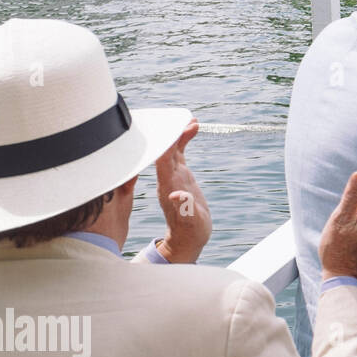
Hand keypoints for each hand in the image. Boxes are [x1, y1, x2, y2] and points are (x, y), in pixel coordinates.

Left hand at [154, 119, 211, 263]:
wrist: (188, 237)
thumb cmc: (190, 230)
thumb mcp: (190, 220)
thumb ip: (183, 207)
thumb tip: (177, 195)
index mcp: (168, 186)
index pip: (163, 159)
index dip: (168, 143)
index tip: (176, 128)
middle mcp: (167, 178)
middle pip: (166, 150)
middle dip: (173, 133)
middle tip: (186, 118)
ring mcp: (173, 176)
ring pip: (172, 149)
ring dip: (179, 134)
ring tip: (192, 120)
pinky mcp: (180, 177)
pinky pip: (179, 154)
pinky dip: (184, 141)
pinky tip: (192, 131)